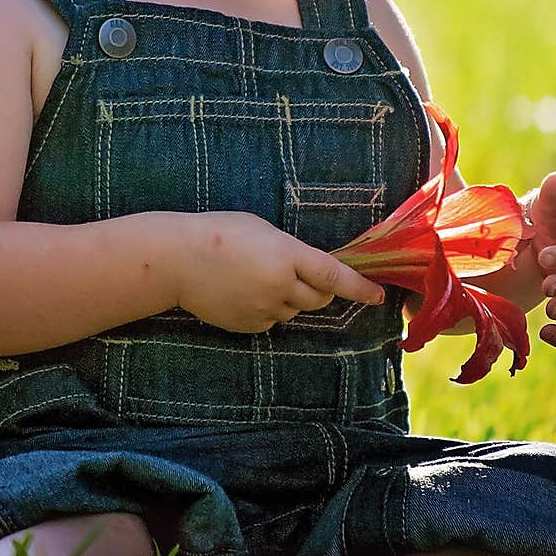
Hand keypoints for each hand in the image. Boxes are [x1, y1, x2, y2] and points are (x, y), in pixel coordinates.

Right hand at [176, 211, 384, 332]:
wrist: (177, 259)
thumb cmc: (219, 233)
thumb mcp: (262, 230)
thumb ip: (290, 251)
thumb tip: (310, 271)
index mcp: (287, 256)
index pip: (334, 276)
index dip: (360, 288)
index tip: (378, 296)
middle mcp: (280, 286)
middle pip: (319, 298)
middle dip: (320, 288)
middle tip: (299, 272)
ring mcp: (264, 309)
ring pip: (295, 310)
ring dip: (290, 297)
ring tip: (257, 276)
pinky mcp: (248, 325)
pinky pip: (271, 320)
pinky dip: (267, 308)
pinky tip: (243, 291)